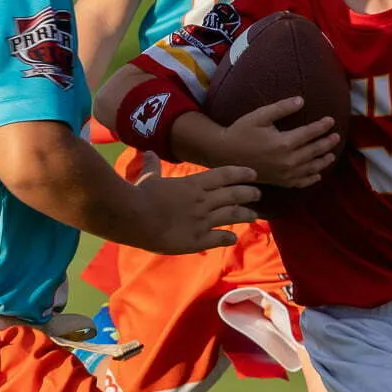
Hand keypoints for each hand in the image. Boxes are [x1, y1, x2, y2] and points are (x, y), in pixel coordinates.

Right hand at [135, 165, 259, 253]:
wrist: (134, 218)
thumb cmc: (139, 195)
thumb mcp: (148, 177)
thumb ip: (152, 166)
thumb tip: (148, 152)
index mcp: (193, 184)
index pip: (224, 175)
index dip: (241, 173)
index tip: (253, 173)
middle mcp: (203, 201)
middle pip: (234, 195)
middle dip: (249, 193)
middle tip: (258, 194)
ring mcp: (202, 221)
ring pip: (232, 215)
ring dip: (245, 214)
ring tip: (254, 215)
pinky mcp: (197, 239)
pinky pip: (219, 238)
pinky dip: (229, 237)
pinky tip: (233, 237)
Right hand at [208, 98, 338, 186]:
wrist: (225, 153)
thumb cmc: (242, 131)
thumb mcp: (260, 115)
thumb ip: (282, 108)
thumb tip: (301, 100)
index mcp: (284, 142)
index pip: (310, 133)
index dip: (322, 126)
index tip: (331, 120)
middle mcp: (287, 160)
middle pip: (314, 151)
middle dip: (327, 143)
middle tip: (337, 136)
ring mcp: (284, 173)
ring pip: (311, 168)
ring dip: (323, 161)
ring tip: (331, 154)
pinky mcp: (279, 181)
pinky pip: (300, 182)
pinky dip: (311, 178)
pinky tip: (317, 174)